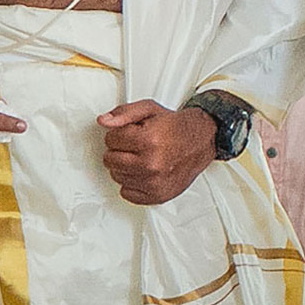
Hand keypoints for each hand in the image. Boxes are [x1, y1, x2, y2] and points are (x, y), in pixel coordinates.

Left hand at [97, 102, 216, 205]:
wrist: (201, 140)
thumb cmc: (175, 127)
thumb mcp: (149, 109)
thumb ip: (123, 113)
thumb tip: (103, 121)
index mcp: (149, 140)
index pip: (110, 140)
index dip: (117, 134)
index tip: (129, 133)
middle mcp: (151, 164)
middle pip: (110, 160)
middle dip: (118, 150)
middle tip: (134, 145)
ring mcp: (154, 182)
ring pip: (117, 176)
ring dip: (124, 166)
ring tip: (141, 157)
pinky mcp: (157, 195)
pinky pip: (127, 193)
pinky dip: (132, 183)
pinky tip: (143, 171)